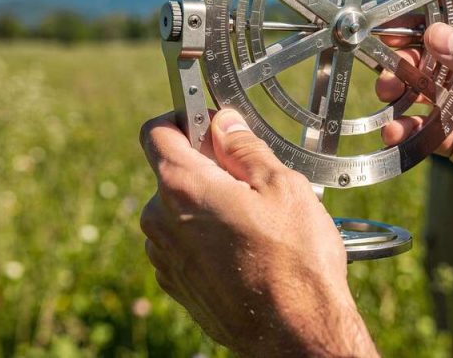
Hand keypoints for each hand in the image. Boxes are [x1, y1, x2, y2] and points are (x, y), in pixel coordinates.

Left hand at [139, 109, 376, 356]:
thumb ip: (243, 147)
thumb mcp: (281, 185)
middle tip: (252, 182)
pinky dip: (207, 239)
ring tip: (255, 225)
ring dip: (208, 206)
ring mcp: (164, 257)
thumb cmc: (294, 260)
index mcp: (181, 185)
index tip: (214, 127)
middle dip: (206, 167)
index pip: (157, 130)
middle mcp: (160, 220)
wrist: (295, 334)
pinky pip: (185, 244)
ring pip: (180, 210)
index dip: (186, 119)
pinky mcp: (176, 284)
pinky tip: (246, 252)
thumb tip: (223, 123)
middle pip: (172, 172)